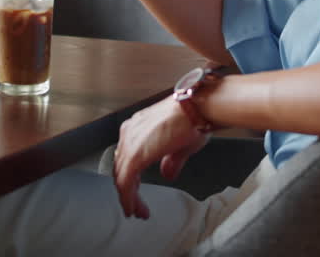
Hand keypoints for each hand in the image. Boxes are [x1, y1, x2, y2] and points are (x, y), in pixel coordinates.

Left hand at [112, 95, 210, 219]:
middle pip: (120, 168)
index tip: (136, 192)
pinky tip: (133, 208)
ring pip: (120, 178)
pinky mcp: (135, 155)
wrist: (198, 108)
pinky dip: (128, 199)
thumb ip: (171, 161)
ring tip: (136, 211)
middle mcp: (130, 133)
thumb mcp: (181, 144)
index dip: (131, 178)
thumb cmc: (194, 118)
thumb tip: (167, 173)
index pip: (127, 158)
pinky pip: (125, 182)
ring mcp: (130, 142)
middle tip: (135, 206)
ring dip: (128, 197)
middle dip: (128, 190)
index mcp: (138, 127)